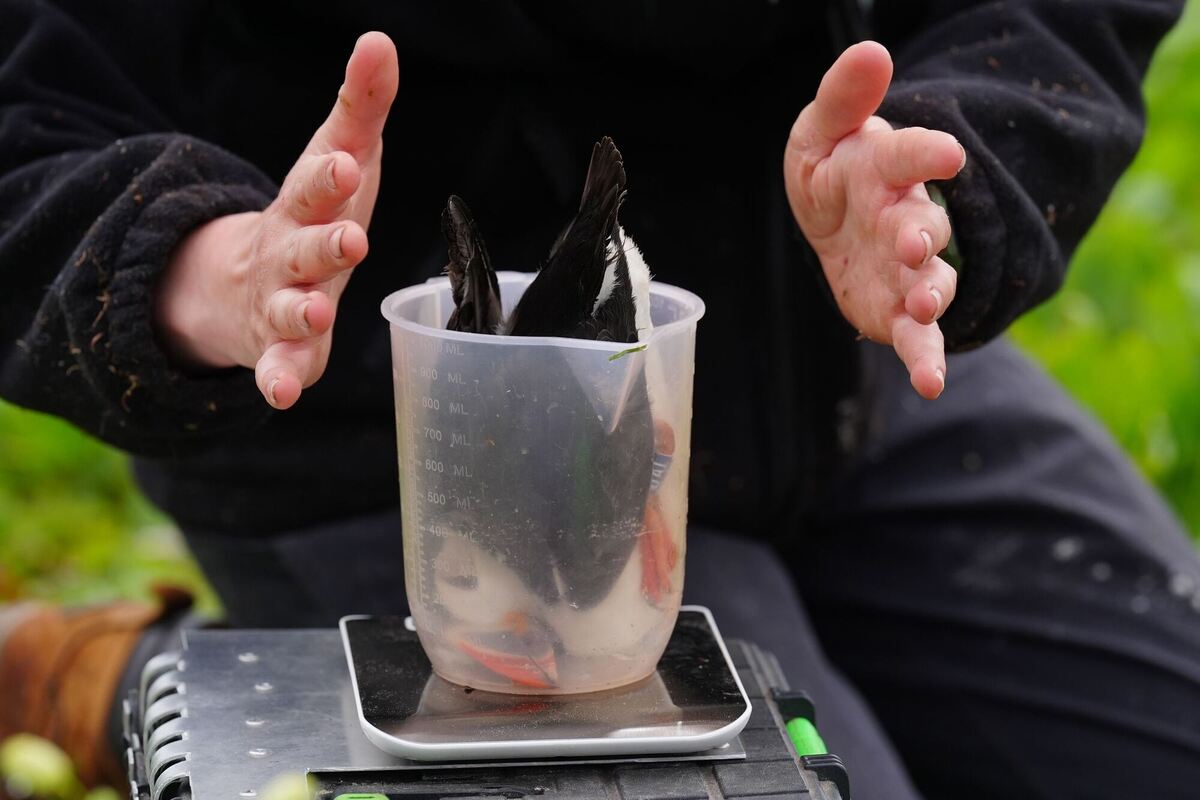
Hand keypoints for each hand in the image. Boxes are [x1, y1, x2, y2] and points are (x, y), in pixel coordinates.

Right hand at [156, 32, 398, 408]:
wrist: (247, 280)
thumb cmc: (314, 212)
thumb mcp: (337, 157)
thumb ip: (361, 106)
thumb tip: (380, 41)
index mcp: (307, 206)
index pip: (316, 186)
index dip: (329, 176)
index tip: (344, 162)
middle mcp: (289, 253)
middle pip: (304, 246)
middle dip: (325, 242)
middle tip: (352, 238)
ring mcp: (280, 302)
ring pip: (286, 307)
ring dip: (299, 310)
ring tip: (313, 313)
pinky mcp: (284, 349)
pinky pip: (278, 367)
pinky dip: (278, 380)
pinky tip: (282, 395)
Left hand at [784, 41, 963, 398]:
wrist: (833, 219)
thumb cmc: (832, 170)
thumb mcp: (821, 131)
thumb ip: (844, 97)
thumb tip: (871, 51)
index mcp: (887, 169)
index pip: (909, 156)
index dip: (926, 154)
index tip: (946, 154)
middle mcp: (907, 218)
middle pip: (924, 225)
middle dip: (924, 234)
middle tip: (916, 243)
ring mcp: (908, 268)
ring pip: (931, 281)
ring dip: (931, 293)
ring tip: (925, 304)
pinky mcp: (899, 310)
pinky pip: (917, 336)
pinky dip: (926, 358)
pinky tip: (929, 384)